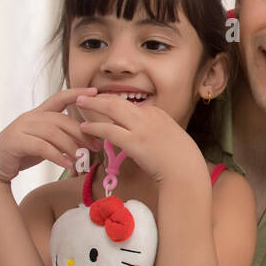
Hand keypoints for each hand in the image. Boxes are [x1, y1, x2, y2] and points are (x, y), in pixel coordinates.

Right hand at [0, 87, 103, 183]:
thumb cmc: (22, 153)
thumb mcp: (44, 141)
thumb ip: (61, 136)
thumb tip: (89, 139)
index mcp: (38, 114)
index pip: (59, 98)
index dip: (76, 93)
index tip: (94, 91)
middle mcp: (29, 117)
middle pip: (61, 120)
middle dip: (82, 133)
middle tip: (97, 147)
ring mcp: (20, 128)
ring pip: (53, 133)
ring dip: (71, 146)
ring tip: (82, 159)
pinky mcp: (15, 142)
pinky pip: (42, 147)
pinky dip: (58, 156)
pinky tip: (68, 165)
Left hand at [74, 92, 202, 185]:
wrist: (185, 169)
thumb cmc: (179, 158)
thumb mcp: (168, 136)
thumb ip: (153, 131)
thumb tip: (139, 134)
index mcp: (157, 113)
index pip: (129, 104)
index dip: (112, 102)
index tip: (101, 102)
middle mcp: (148, 116)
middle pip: (118, 101)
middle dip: (99, 97)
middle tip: (84, 96)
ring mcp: (140, 128)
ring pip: (111, 109)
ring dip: (93, 105)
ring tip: (80, 104)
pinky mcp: (133, 142)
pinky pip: (108, 130)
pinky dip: (94, 127)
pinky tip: (84, 127)